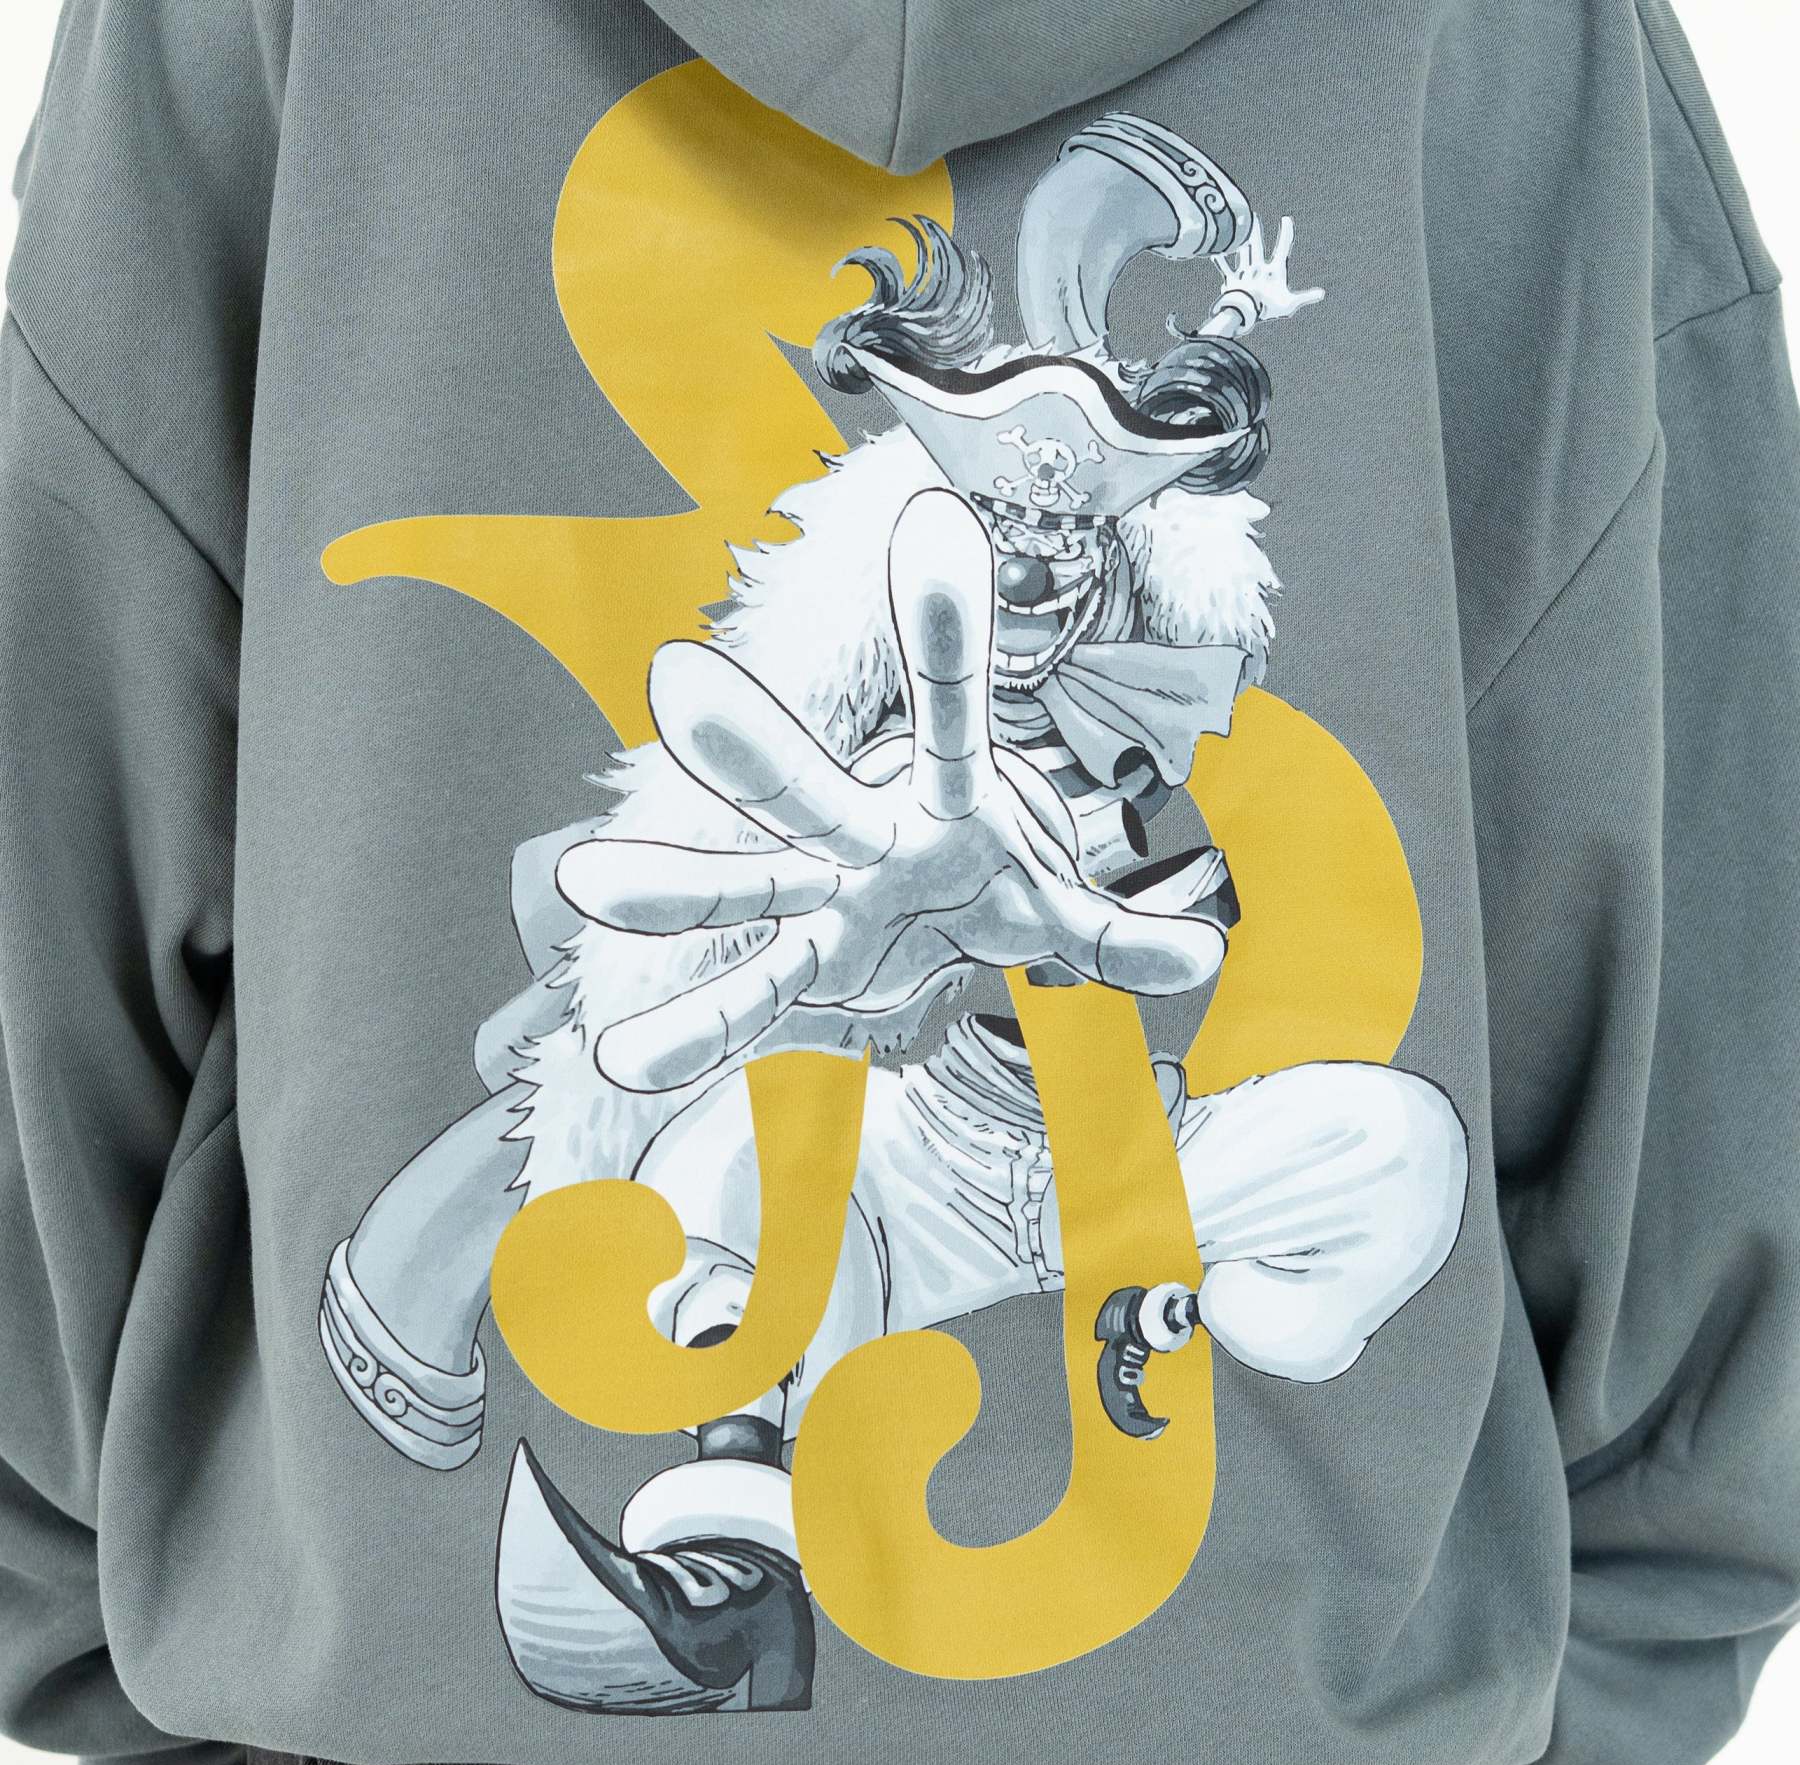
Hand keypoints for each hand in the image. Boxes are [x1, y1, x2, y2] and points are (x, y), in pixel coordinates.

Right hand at [557, 490, 1227, 1092]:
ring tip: (581, 881)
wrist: (929, 933)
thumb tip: (1203, 949)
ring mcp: (820, 900)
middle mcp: (865, 838)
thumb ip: (1116, 930)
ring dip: (674, 884)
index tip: (936, 531)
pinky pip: (746, 1000)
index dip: (946, 637)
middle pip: (811, 792)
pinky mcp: (800, 966)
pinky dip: (697, 1028)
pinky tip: (620, 1057)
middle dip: (755, 751)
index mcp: (944, 805)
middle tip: (675, 683)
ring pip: (747, 883)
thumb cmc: (987, 889)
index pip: (953, 717)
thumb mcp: (1060, 913)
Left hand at [1213, 215, 1323, 324]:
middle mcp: (1258, 267)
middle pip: (1257, 245)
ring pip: (1242, 252)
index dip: (1286, 233)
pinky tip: (1213, 252)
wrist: (1246, 314)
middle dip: (1256, 231)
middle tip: (1254, 216)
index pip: (1283, 248)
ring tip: (1237, 226)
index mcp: (1273, 270)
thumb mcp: (1290, 304)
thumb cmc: (1268, 309)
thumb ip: (1305, 297)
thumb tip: (1322, 293)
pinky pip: (1224, 268)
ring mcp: (1244, 273)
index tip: (1286, 219)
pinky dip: (1219, 261)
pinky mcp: (1231, 280)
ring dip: (1240, 239)